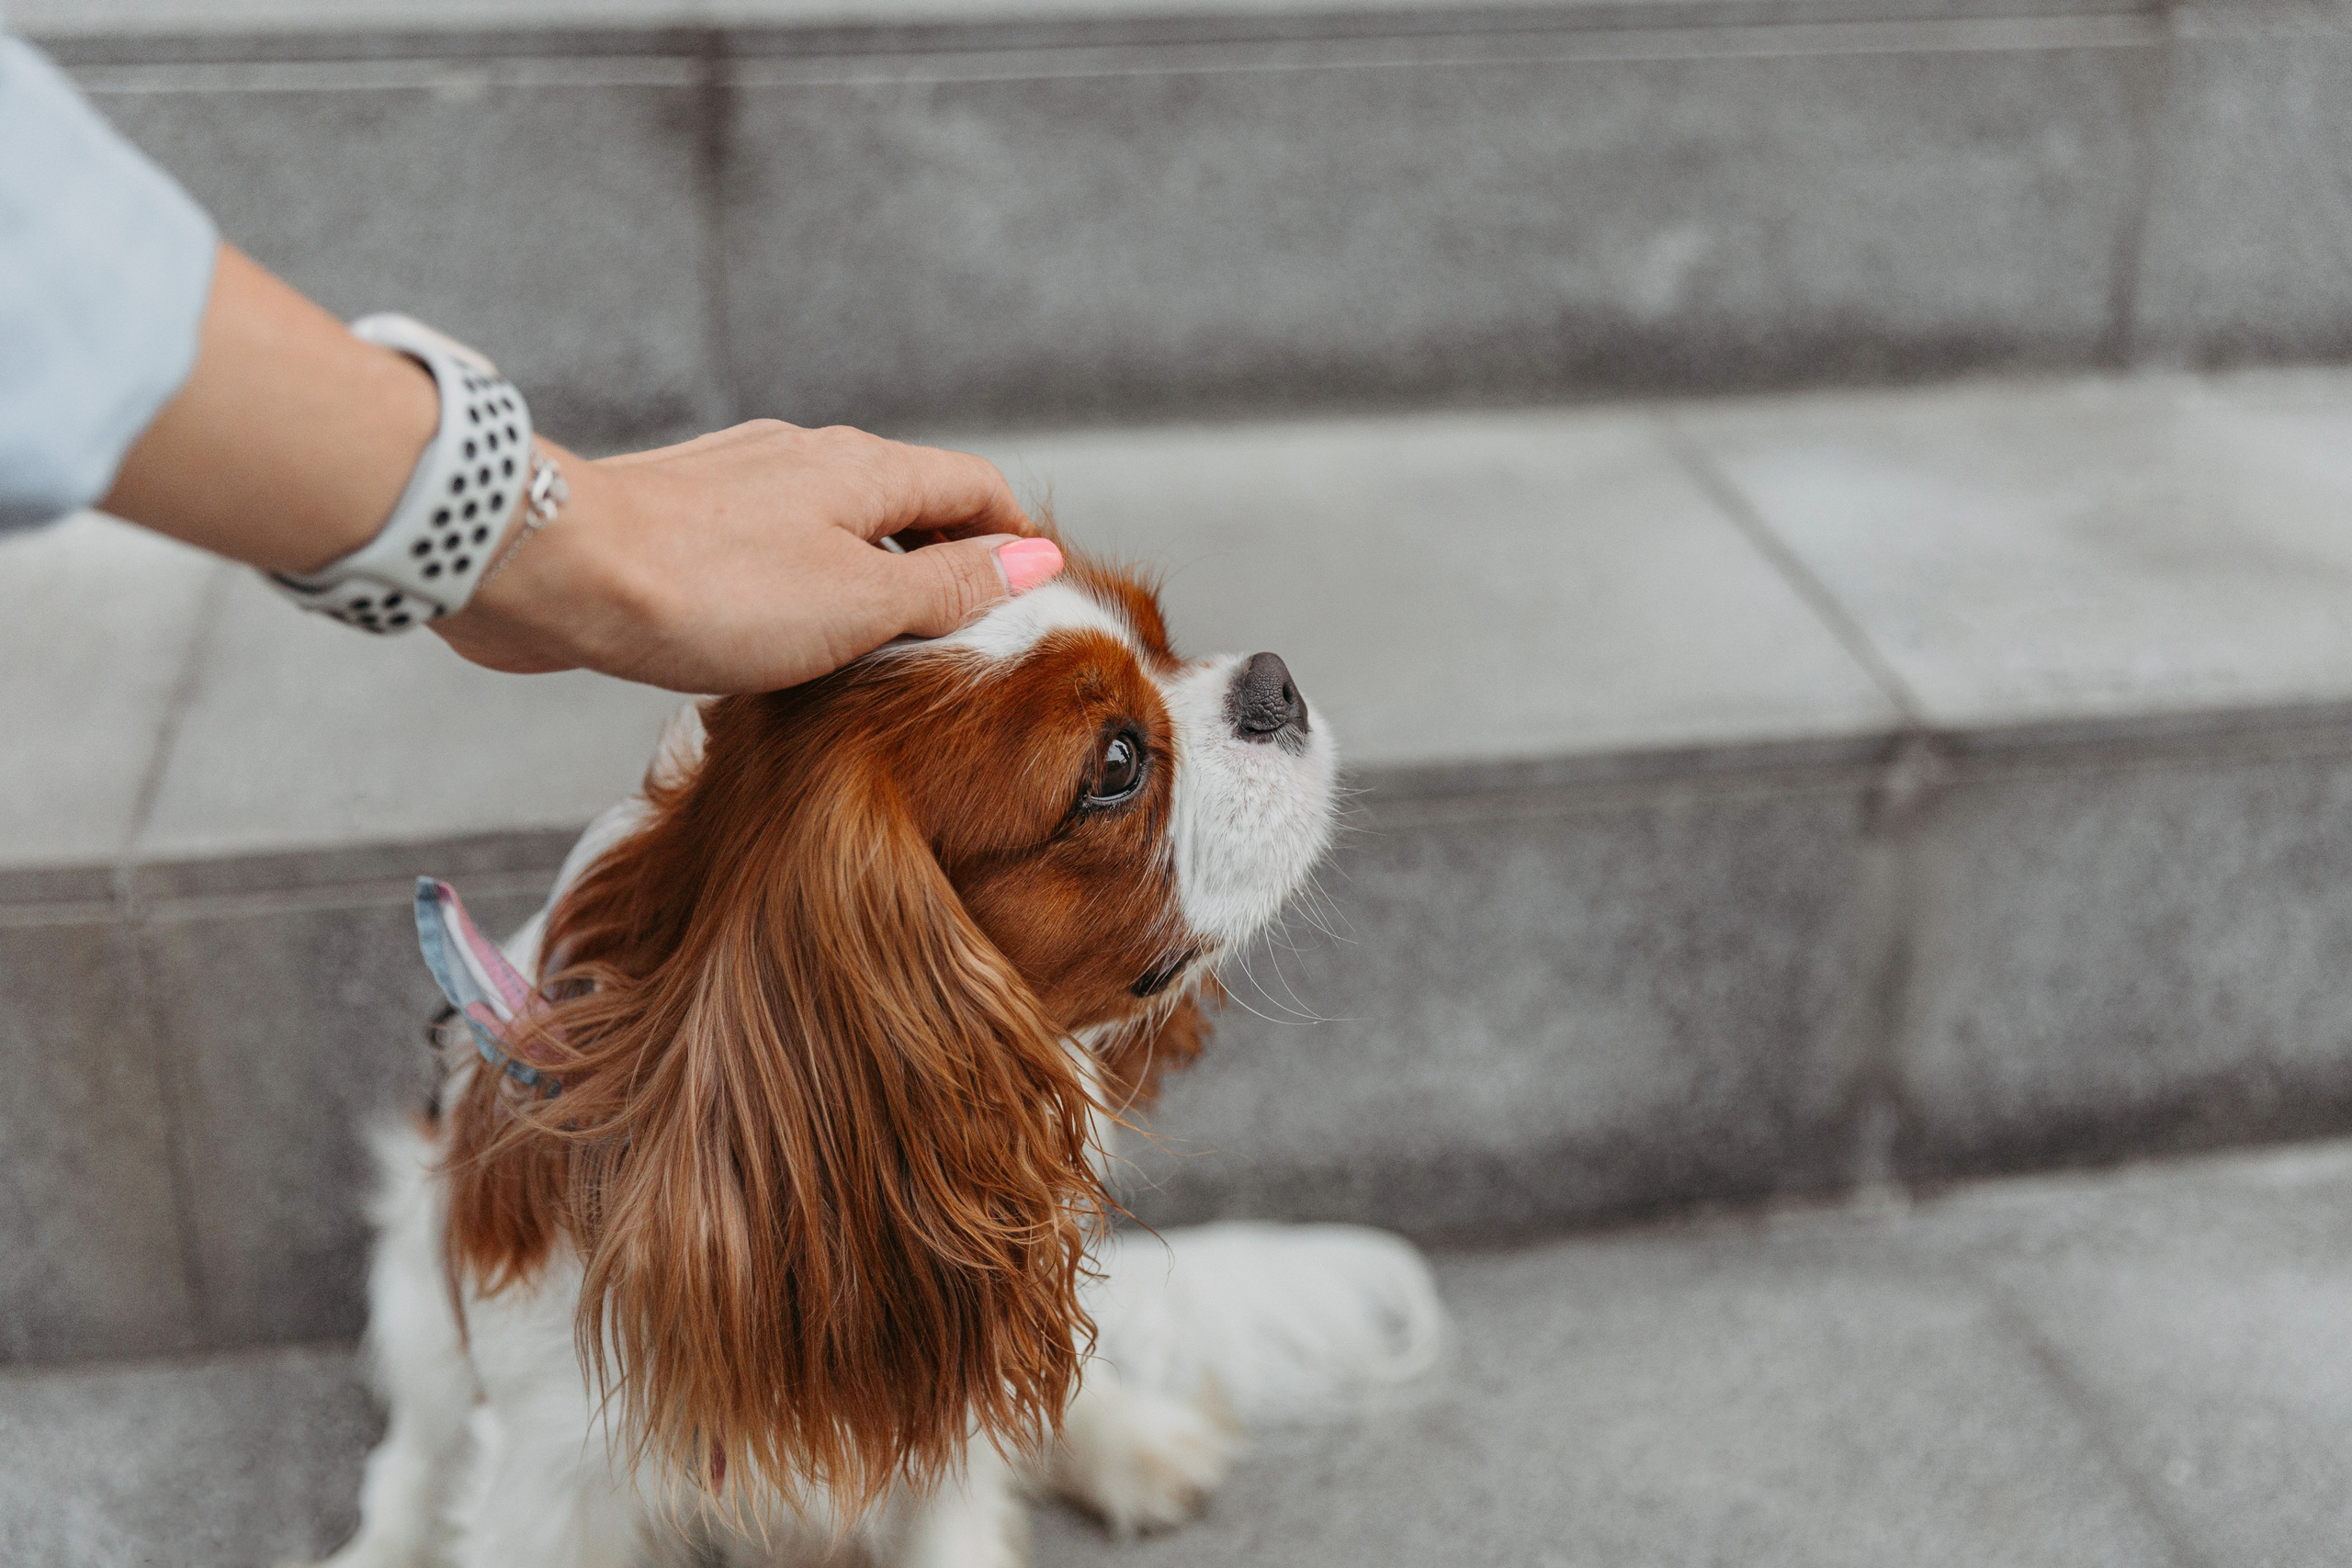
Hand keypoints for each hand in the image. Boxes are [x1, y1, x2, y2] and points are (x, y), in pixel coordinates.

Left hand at [101, 244, 1064, 694]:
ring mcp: (741, 483)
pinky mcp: (682, 519)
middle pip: (908, 503)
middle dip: (947, 564)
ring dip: (872, 582)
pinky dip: (805, 589)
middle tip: (964, 644)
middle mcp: (807, 459)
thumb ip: (948, 586)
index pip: (975, 487)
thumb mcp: (858, 603)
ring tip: (878, 657)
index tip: (1037, 599)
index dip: (1016, 539)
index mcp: (864, 470)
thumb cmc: (705, 588)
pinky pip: (773, 549)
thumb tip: (1036, 562)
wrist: (549, 568)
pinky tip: (782, 645)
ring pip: (837, 527)